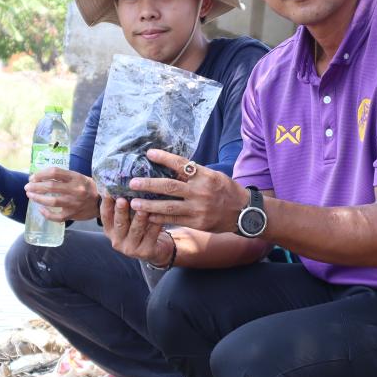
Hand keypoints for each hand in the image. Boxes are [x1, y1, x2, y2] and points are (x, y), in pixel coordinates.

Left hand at [26, 168, 98, 222]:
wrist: (102, 202)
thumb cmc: (88, 187)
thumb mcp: (79, 177)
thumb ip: (63, 177)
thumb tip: (41, 177)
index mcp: (76, 177)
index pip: (54, 172)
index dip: (40, 174)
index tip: (33, 177)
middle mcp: (75, 189)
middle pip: (50, 186)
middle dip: (35, 186)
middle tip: (27, 187)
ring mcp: (74, 203)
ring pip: (51, 201)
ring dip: (37, 198)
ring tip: (30, 196)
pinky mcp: (73, 214)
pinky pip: (57, 216)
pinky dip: (47, 214)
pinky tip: (41, 210)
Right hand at [100, 194, 174, 266]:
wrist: (155, 249)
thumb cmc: (140, 228)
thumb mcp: (128, 218)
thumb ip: (124, 206)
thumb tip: (118, 180)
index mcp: (110, 230)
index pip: (105, 216)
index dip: (106, 205)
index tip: (108, 193)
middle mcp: (117, 241)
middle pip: (119, 224)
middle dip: (121, 212)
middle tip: (122, 200)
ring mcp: (131, 248)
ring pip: (135, 231)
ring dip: (139, 219)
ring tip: (143, 209)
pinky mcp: (145, 252)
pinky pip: (151, 235)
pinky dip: (155, 225)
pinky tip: (159, 216)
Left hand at [128, 149, 248, 232]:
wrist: (244, 213)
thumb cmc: (227, 190)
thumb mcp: (214, 176)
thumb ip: (194, 173)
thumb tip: (171, 168)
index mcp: (205, 176)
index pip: (181, 164)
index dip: (164, 158)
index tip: (149, 154)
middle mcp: (201, 191)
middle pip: (169, 186)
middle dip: (149, 184)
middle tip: (132, 183)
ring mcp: (198, 209)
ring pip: (169, 206)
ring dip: (149, 205)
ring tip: (134, 203)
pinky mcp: (198, 222)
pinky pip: (175, 220)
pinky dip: (160, 218)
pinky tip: (148, 216)